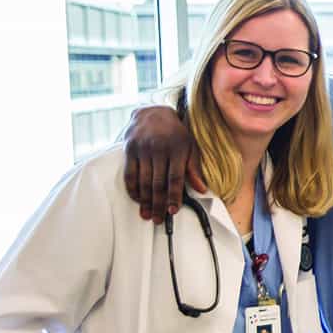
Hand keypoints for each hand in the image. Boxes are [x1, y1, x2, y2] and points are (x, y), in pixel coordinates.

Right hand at [122, 105, 200, 223]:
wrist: (153, 112)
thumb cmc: (175, 133)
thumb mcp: (190, 146)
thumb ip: (194, 168)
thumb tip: (202, 189)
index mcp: (178, 149)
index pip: (176, 178)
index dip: (174, 196)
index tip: (173, 211)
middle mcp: (159, 149)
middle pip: (158, 183)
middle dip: (158, 204)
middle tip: (158, 219)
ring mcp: (143, 150)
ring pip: (143, 181)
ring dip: (145, 200)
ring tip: (147, 214)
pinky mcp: (129, 150)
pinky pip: (130, 174)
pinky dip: (133, 189)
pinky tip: (137, 199)